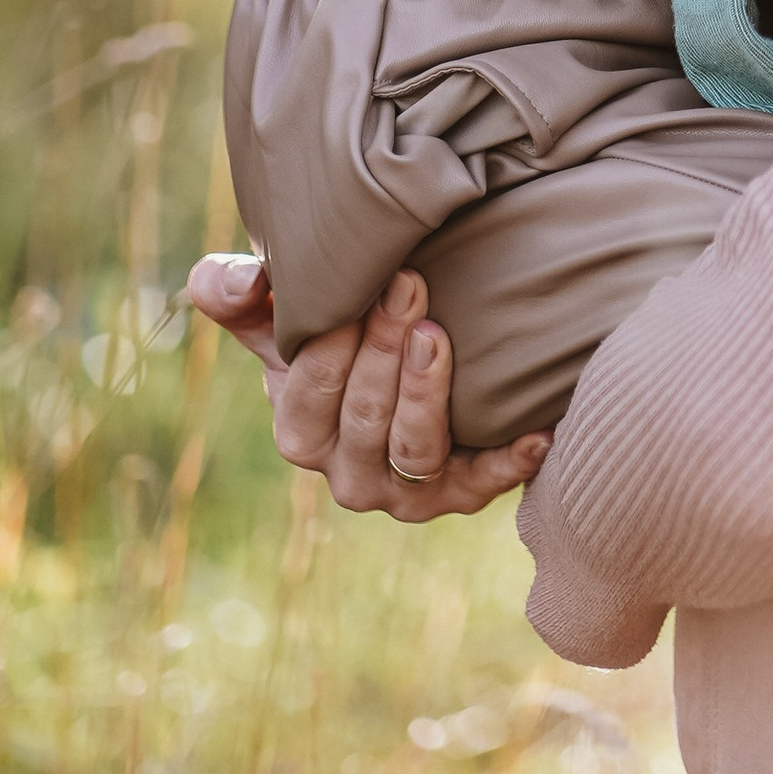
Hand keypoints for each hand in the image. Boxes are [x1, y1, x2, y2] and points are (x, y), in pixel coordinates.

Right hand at [185, 254, 548, 521]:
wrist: (399, 372)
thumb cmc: (334, 337)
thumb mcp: (278, 314)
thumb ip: (236, 292)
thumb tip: (240, 281)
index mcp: (300, 436)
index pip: (309, 397)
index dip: (331, 345)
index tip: (359, 286)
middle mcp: (348, 476)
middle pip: (365, 419)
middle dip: (383, 351)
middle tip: (409, 285)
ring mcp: (407, 491)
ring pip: (416, 453)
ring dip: (426, 394)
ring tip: (438, 335)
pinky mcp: (462, 492)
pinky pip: (485, 482)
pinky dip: (510, 461)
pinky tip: (536, 430)